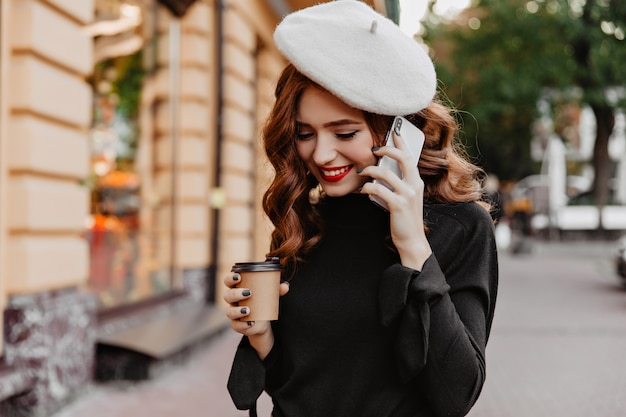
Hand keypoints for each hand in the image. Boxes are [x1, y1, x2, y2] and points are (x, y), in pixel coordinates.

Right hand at [223, 273, 289, 357]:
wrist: (262, 321)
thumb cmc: (262, 302)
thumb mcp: (270, 294)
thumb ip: (277, 289)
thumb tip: (285, 286)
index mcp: (237, 289)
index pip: (228, 281)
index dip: (230, 278)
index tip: (239, 276)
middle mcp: (232, 301)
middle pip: (228, 295)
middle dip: (236, 294)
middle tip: (249, 293)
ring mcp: (233, 313)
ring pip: (230, 311)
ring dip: (238, 310)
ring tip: (248, 310)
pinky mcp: (237, 325)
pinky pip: (236, 325)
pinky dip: (244, 324)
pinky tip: (251, 323)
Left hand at [359, 131, 431, 268]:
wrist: (412, 241)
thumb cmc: (405, 219)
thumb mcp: (405, 198)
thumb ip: (398, 184)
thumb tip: (381, 171)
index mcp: (416, 181)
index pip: (410, 155)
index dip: (401, 142)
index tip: (394, 131)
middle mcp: (414, 185)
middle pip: (402, 157)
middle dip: (386, 149)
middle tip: (374, 149)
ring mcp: (407, 194)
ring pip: (385, 173)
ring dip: (370, 170)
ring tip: (361, 172)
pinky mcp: (398, 205)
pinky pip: (378, 189)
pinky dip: (368, 187)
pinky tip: (362, 190)